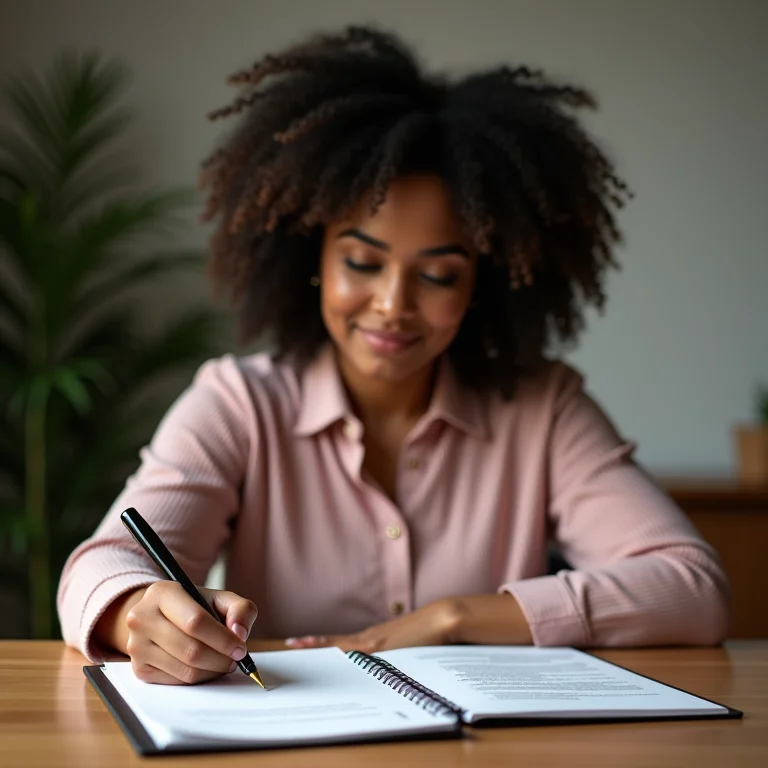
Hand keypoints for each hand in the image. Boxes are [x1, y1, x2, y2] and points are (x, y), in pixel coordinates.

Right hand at [107, 582, 258, 684]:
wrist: (161, 616)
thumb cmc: (194, 607)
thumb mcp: (219, 598)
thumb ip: (240, 609)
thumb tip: (240, 633)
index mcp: (162, 593)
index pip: (195, 622)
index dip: (222, 639)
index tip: (240, 647)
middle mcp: (142, 618)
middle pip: (191, 650)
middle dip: (220, 659)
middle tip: (235, 658)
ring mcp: (136, 646)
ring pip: (185, 670)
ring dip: (212, 671)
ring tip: (223, 661)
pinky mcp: (139, 669)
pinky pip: (177, 682)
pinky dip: (198, 678)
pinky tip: (205, 666)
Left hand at [285, 599, 462, 653]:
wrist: (441, 619)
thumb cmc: (426, 633)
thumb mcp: (403, 645)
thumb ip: (388, 651)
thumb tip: (378, 663)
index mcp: (372, 639)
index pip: (339, 643)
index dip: (319, 643)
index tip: (299, 643)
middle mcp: (369, 638)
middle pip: (335, 642)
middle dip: (313, 644)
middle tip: (290, 644)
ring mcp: (375, 641)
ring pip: (340, 645)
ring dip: (320, 646)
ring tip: (298, 644)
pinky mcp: (383, 645)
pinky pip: (356, 651)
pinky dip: (340, 651)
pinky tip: (328, 652)